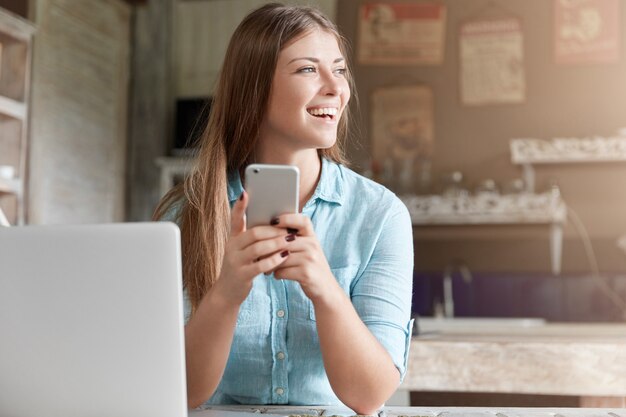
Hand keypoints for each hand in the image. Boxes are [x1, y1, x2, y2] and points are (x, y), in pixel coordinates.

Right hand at [213, 191, 291, 305]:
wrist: (227, 292)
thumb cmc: (241, 266)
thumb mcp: (242, 250)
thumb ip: (252, 237)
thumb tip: (273, 222)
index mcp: (233, 239)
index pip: (234, 219)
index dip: (239, 206)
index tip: (245, 193)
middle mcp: (231, 248)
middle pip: (253, 233)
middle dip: (273, 230)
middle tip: (288, 228)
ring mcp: (235, 262)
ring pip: (258, 248)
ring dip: (276, 243)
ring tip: (291, 240)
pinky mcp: (242, 275)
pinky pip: (260, 265)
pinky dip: (274, 260)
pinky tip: (285, 256)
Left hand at [270, 214, 340, 304]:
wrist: (326, 289)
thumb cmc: (312, 267)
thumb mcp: (309, 250)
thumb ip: (295, 240)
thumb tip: (268, 231)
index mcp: (312, 237)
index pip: (302, 221)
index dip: (288, 218)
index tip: (273, 221)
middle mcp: (313, 246)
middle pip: (284, 240)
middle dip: (269, 247)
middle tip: (258, 252)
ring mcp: (310, 259)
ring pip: (280, 257)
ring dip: (270, 263)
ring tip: (266, 267)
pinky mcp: (306, 273)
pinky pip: (282, 271)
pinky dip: (276, 274)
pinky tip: (276, 275)